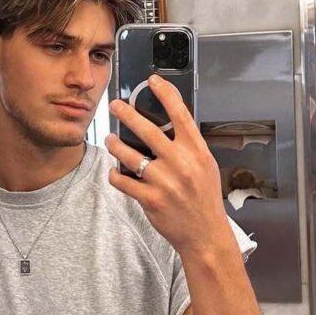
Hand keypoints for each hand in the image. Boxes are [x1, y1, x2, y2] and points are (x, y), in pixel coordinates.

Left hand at [106, 75, 232, 254]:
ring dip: (115, 145)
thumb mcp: (205, 166)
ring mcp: (164, 182)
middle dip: (127, 114)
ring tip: (110, 140)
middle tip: (115, 106)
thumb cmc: (205, 199)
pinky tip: (115, 172)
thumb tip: (170, 124)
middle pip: (147, 130)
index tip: (152, 80)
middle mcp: (180, 163)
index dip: (165, 93)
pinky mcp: (150, 199)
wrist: (205, 234)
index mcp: (196, 151)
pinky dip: (115, 175)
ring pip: (129, 155)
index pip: (180, 114)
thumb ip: (189, 146)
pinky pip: (123, 181)